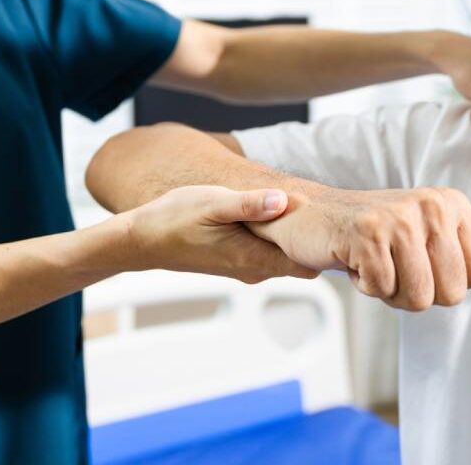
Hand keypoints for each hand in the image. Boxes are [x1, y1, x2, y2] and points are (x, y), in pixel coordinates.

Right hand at [116, 185, 319, 283]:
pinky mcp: (236, 259)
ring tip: (297, 205)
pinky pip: (269, 251)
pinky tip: (271, 211)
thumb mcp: (212, 204)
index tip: (328, 220)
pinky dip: (276, 235)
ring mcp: (245, 266)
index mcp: (253, 259)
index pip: (309, 264)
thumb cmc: (173, 219)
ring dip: (293, 234)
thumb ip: (249, 204)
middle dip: (313, 239)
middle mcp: (253, 269)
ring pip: (285, 255)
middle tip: (319, 206)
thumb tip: (284, 200)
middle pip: (302, 261)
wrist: (142, 239)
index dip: (322, 245)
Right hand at [250, 184, 470, 310]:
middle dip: (415, 292)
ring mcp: (399, 216)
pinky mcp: (367, 232)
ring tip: (373, 263)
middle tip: (390, 265)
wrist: (310, 216)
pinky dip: (365, 285)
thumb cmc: (372, 234)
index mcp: (453, 204)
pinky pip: (383, 290)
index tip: (415, 261)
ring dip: (390, 292)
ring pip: (420, 297)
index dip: (444, 284)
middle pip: (452, 293)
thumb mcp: (429, 240)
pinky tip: (354, 259)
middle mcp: (432, 204)